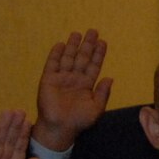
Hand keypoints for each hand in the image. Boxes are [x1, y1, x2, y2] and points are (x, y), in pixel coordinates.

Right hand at [33, 29, 112, 151]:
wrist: (61, 127)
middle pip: (82, 58)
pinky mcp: (48, 79)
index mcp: (87, 85)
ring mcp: (61, 78)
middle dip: (87, 45)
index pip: (94, 66)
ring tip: (77, 33)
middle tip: (93, 31)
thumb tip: (110, 78)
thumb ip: (103, 93)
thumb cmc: (80, 120)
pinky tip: (61, 44)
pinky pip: (52, 64)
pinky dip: (56, 54)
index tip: (103, 42)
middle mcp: (75, 79)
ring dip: (73, 46)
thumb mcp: (96, 108)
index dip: (98, 54)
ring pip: (68, 58)